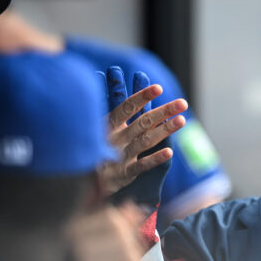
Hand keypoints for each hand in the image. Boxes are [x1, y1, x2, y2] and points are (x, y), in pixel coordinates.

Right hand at [64, 204, 144, 260]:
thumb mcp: (90, 243)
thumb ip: (113, 224)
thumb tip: (135, 205)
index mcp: (74, 231)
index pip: (110, 216)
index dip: (128, 224)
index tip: (132, 235)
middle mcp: (76, 247)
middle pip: (121, 235)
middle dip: (134, 245)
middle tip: (136, 257)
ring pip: (127, 256)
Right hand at [98, 67, 186, 196]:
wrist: (77, 180)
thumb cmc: (89, 148)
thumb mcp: (95, 126)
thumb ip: (108, 110)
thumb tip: (104, 81)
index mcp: (108, 125)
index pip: (126, 107)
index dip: (142, 97)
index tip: (158, 87)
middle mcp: (116, 138)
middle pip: (143, 122)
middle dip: (164, 111)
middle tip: (182, 103)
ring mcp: (121, 156)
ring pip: (146, 140)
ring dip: (165, 130)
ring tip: (182, 120)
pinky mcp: (125, 173)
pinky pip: (142, 166)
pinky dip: (156, 159)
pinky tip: (170, 152)